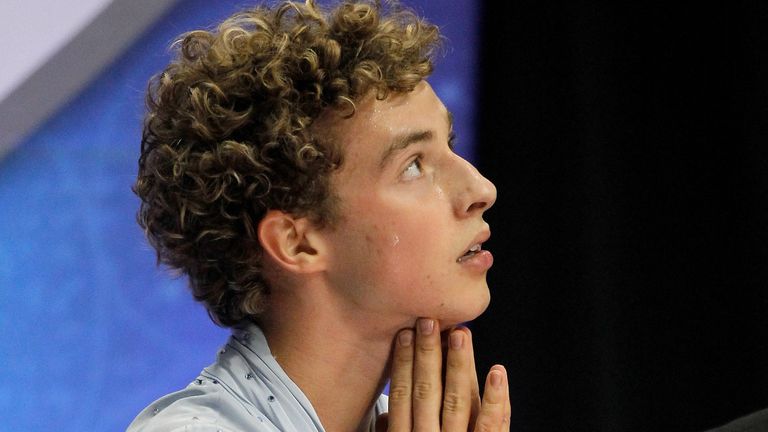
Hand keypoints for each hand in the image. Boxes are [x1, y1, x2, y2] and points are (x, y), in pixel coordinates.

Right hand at [378, 318, 510, 430]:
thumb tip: (385, 416)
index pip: (401, 396)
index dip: (402, 363)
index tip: (405, 333)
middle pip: (426, 392)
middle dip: (427, 354)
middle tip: (429, 321)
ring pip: (457, 402)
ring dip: (459, 365)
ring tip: (460, 334)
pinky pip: (490, 426)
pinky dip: (496, 399)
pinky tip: (497, 371)